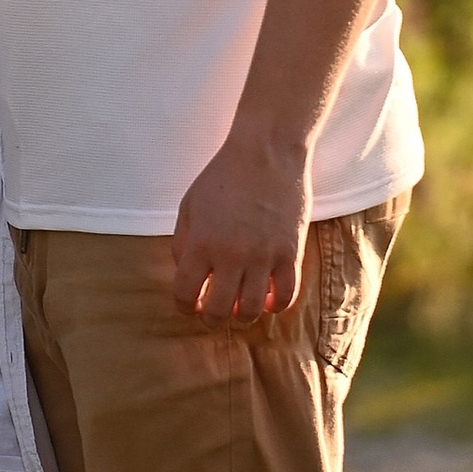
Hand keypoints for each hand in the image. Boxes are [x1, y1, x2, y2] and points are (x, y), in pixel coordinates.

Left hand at [170, 129, 309, 325]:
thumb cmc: (223, 176)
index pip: (184, 295)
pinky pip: (286, 297)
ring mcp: (263, 256)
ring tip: (241, 306)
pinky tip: (268, 298)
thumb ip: (182, 243)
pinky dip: (275, 305)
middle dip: (212, 319)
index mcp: (200, 243)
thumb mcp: (189, 206)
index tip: (190, 305)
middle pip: (218, 312)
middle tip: (214, 312)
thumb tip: (187, 275)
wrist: (266, 152)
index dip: (184, 307)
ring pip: (252, 311)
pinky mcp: (290, 253)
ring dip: (243, 316)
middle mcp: (230, 256)